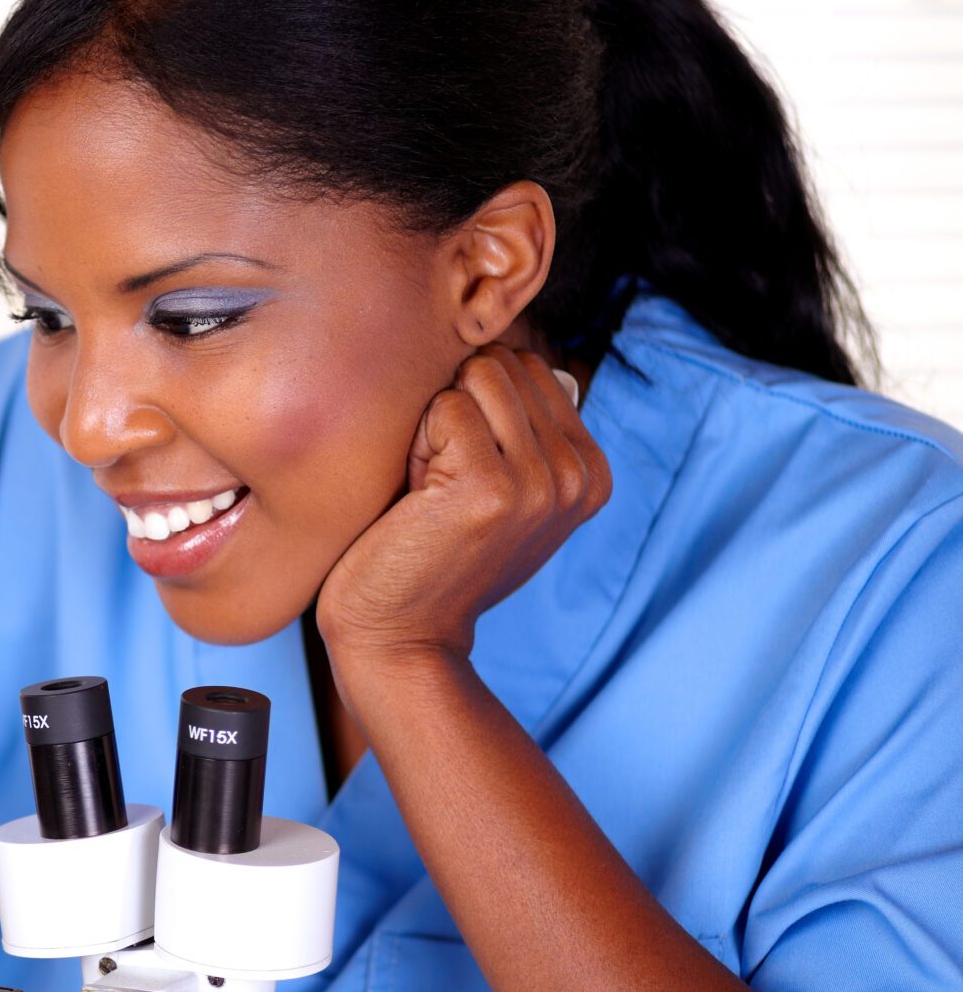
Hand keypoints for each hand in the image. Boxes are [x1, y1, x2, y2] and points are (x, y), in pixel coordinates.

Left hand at [316, 345, 610, 668]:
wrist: (400, 635)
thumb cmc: (433, 556)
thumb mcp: (503, 492)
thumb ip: (526, 432)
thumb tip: (525, 356)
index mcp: (591, 469)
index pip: (528, 366)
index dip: (475, 406)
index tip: (462, 473)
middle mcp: (579, 474)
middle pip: (502, 364)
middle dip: (454, 408)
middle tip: (438, 481)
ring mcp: (542, 481)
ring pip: (473, 379)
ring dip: (432, 426)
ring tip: (428, 489)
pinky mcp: (493, 488)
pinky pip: (442, 409)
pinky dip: (413, 446)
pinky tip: (415, 502)